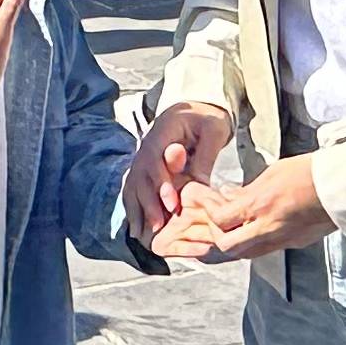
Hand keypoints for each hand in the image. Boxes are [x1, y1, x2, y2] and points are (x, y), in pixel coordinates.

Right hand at [128, 102, 231, 238]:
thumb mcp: (213, 131)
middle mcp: (146, 146)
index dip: (160, 183)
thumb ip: (205, 156)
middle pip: (140, 176)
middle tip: (157, 227)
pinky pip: (133, 190)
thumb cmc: (207, 120)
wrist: (195, 109)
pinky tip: (137, 229)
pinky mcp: (144, 169)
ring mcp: (142, 158)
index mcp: (162, 132)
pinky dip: (134, 209)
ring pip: (132, 185)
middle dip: (148, 203)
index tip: (172, 204)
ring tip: (143, 234)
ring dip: (137, 209)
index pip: (154, 159)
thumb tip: (199, 186)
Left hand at [162, 154, 335, 264]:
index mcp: (261, 206)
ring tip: (232, 225)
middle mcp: (269, 229)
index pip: (221, 219)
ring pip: (246, 252)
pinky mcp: (295, 243)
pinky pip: (266, 248)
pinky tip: (255, 226)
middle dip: (216, 235)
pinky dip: (254, 240)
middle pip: (228, 246)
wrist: (344, 187)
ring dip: (234, 241)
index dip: (208, 212)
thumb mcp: (272, 174)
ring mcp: (283, 240)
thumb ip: (248, 190)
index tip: (204, 201)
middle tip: (214, 221)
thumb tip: (229, 195)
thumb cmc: (311, 173)